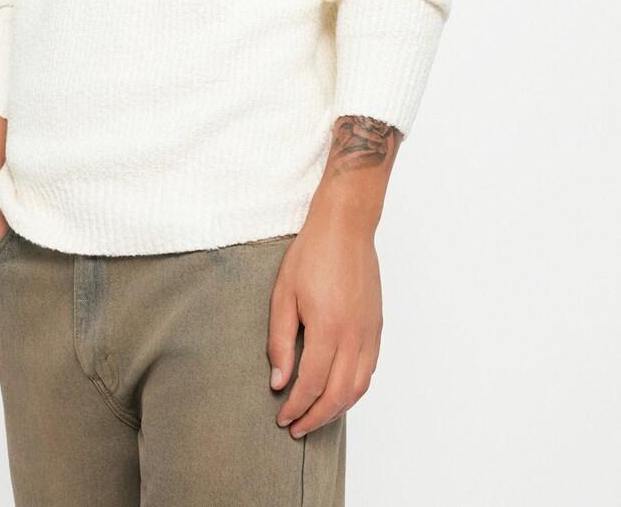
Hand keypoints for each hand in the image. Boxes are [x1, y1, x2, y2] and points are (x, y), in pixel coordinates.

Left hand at [267, 210, 382, 437]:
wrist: (345, 227)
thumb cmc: (311, 255)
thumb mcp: (283, 295)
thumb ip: (280, 341)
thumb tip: (279, 381)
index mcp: (328, 328)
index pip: (311, 384)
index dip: (295, 406)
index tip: (282, 417)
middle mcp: (354, 336)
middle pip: (338, 395)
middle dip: (315, 417)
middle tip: (296, 428)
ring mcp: (369, 332)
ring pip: (358, 388)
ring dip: (337, 409)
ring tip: (315, 416)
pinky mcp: (377, 326)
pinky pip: (369, 370)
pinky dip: (354, 389)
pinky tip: (338, 392)